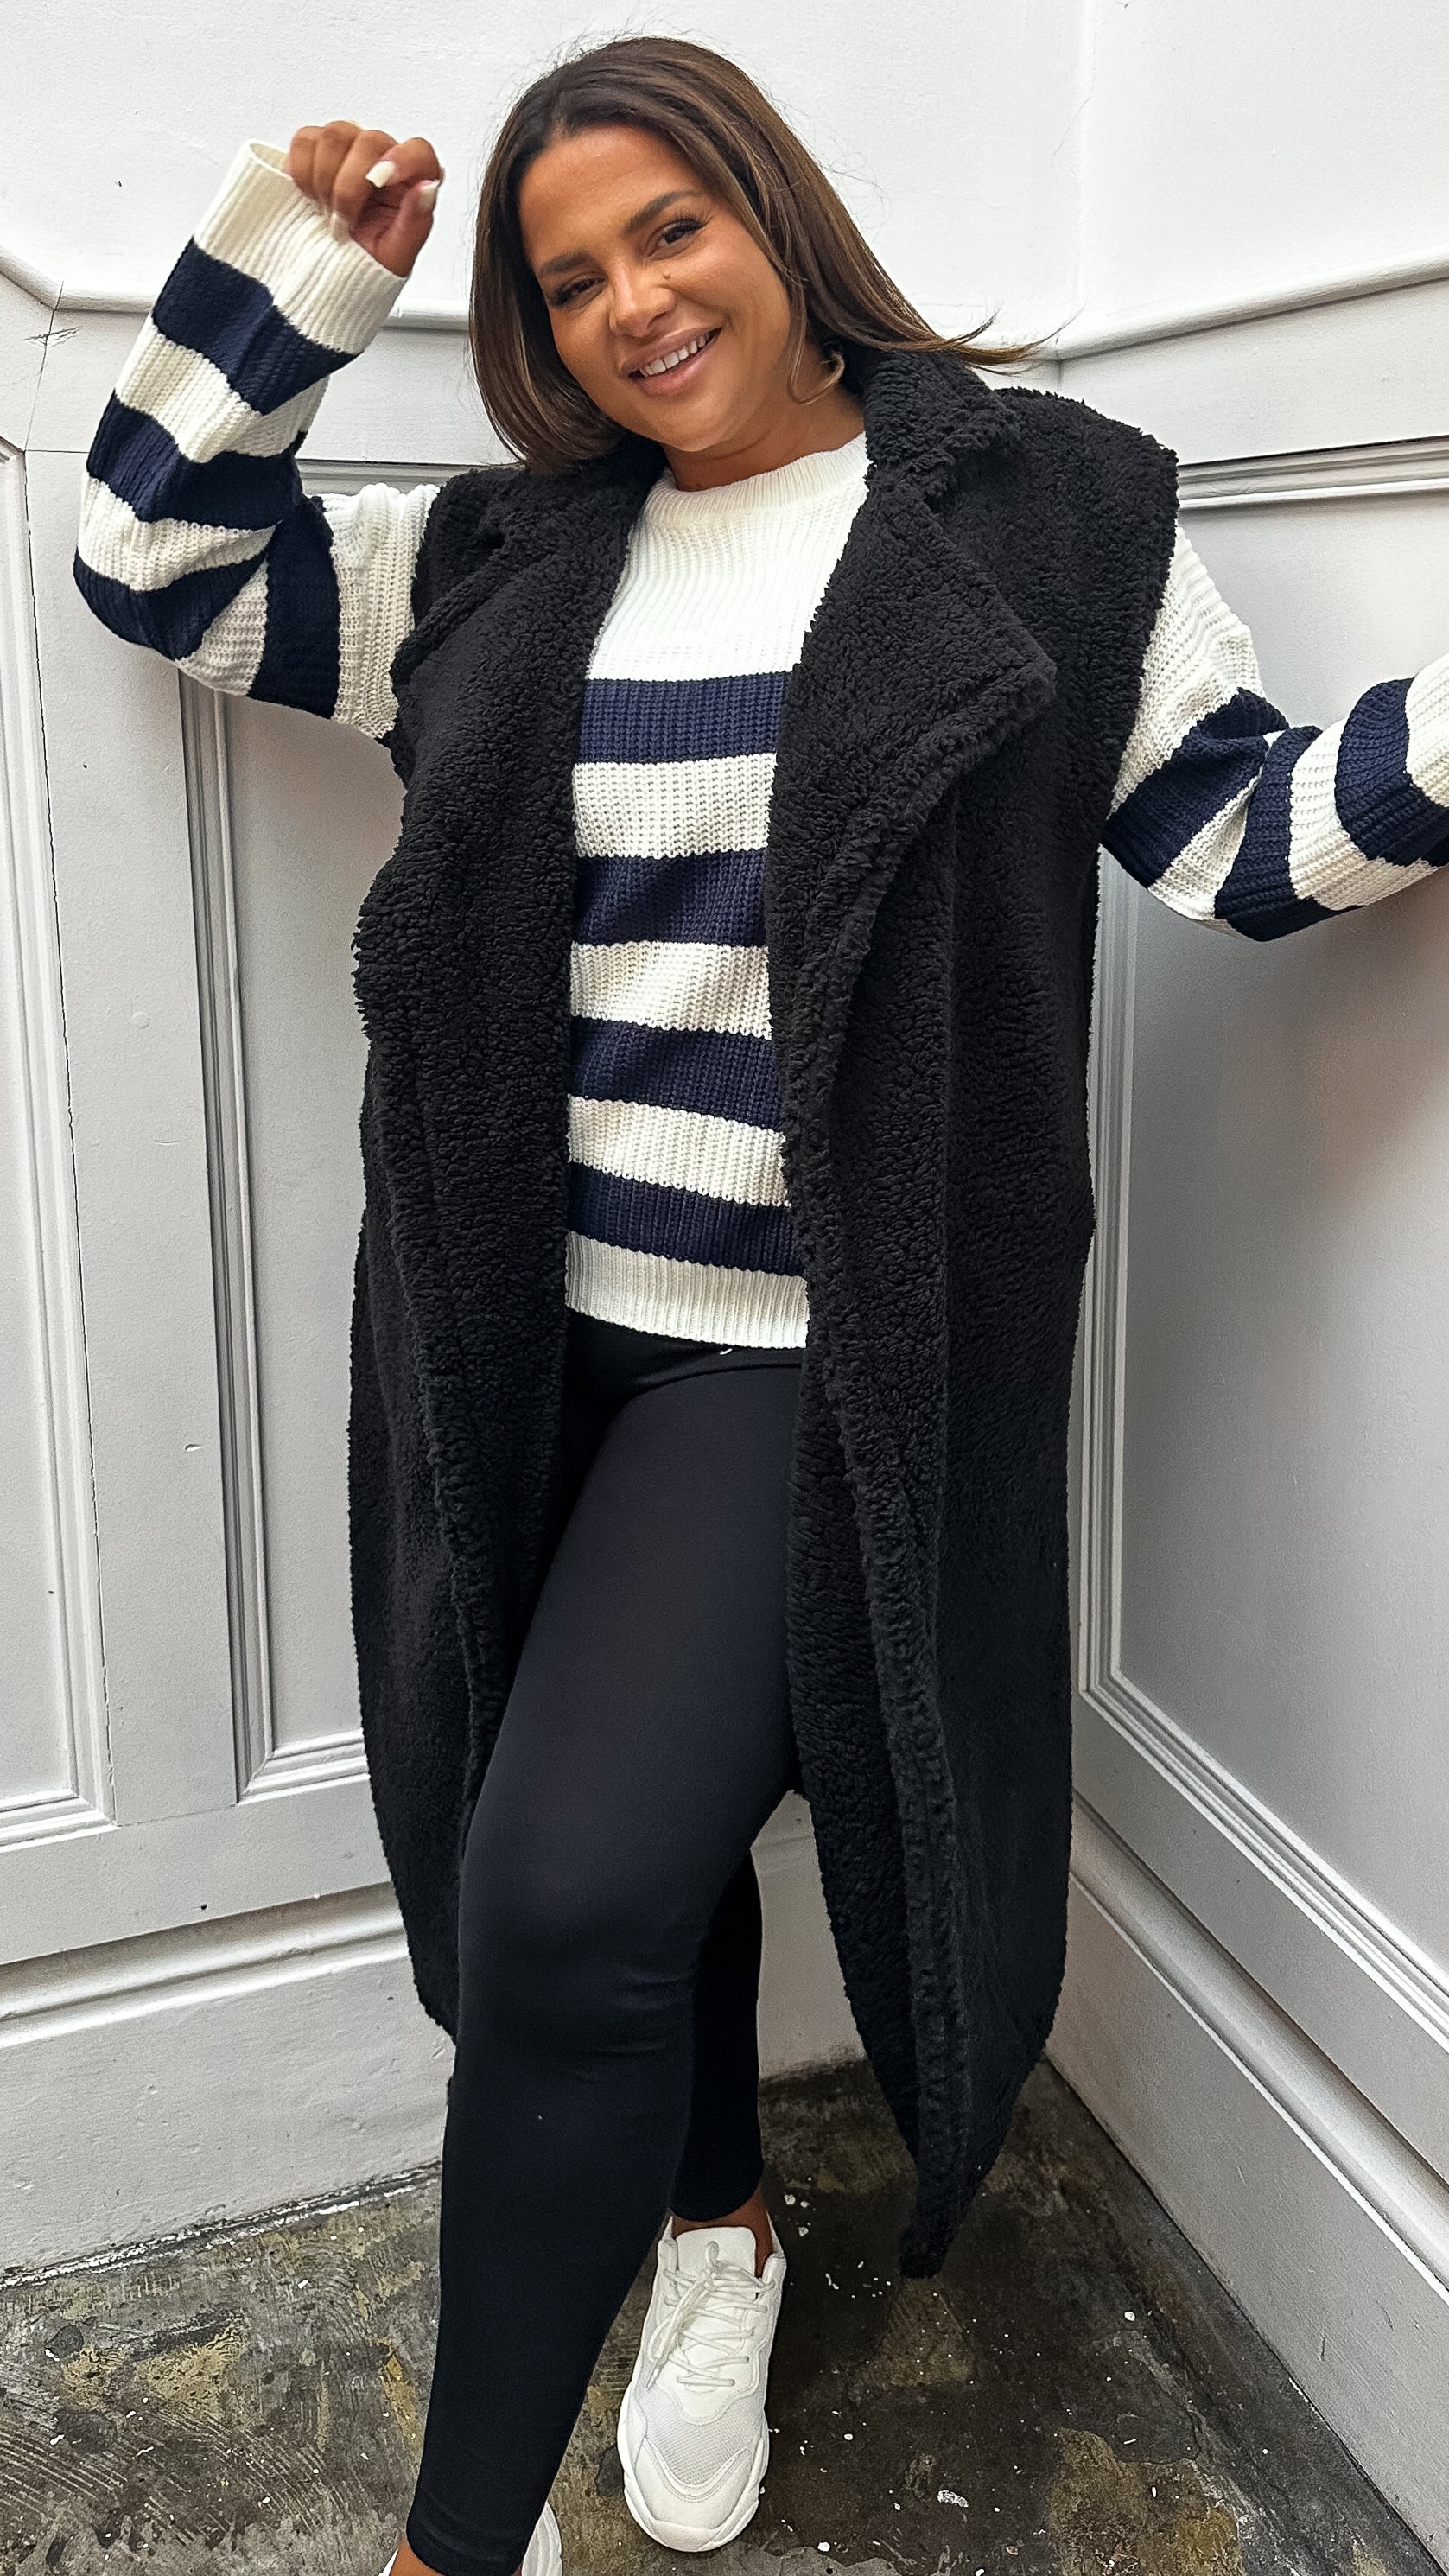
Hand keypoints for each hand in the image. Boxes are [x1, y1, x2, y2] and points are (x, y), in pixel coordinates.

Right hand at [284, 121, 441, 278]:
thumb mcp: (396, 257)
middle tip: (342, 223)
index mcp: (411, 183)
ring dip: (323, 181)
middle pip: (367, 141)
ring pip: (334, 136)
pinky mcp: (317, 149)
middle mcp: (383, 159)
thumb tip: (426, 188)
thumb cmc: (367, 266)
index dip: (400, 159)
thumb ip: (416, 221)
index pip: (418, 151)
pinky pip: (304, 141)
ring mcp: (350, 150)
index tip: (379, 181)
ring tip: (327, 212)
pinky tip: (311, 197)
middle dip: (347, 188)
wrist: (331, 277)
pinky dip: (301, 172)